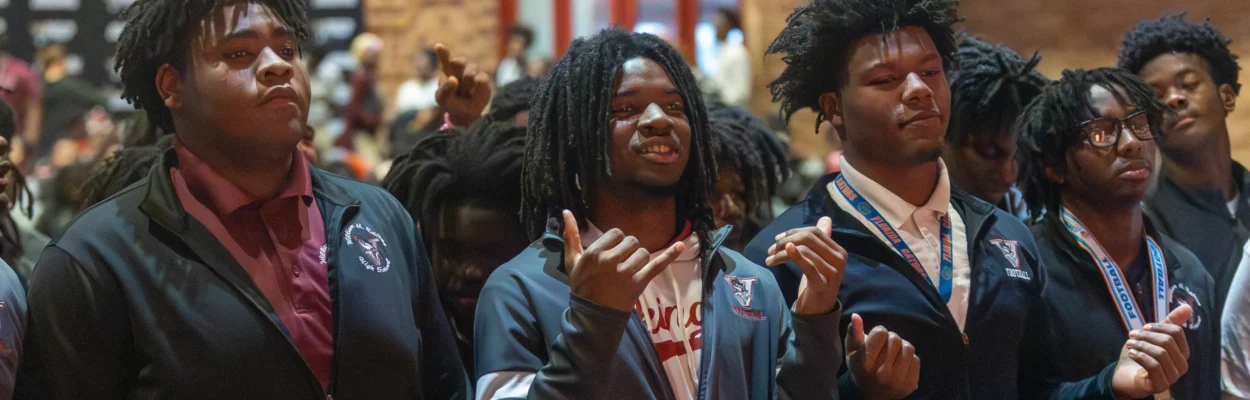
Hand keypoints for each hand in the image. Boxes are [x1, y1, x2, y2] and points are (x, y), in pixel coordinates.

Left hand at [434, 43, 492, 127]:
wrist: (466, 113)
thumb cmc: (451, 102)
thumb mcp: (442, 100)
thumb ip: (444, 90)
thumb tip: (454, 79)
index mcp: (447, 68)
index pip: (445, 57)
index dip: (443, 52)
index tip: (438, 46)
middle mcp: (460, 66)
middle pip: (458, 62)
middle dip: (457, 76)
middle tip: (456, 87)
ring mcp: (473, 70)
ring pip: (469, 74)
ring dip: (466, 87)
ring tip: (465, 94)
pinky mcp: (484, 78)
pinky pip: (480, 80)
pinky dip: (475, 90)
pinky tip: (474, 94)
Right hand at [561, 210, 683, 311]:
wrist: (592, 315)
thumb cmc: (582, 286)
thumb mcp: (572, 261)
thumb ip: (571, 235)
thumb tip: (566, 211)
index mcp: (594, 253)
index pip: (616, 233)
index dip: (616, 241)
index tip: (612, 252)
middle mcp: (610, 260)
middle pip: (631, 241)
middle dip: (628, 249)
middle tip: (621, 262)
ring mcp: (626, 273)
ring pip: (642, 252)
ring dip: (639, 258)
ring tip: (630, 270)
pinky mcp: (638, 284)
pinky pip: (657, 265)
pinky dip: (670, 255)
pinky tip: (681, 246)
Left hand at [765, 217, 844, 314]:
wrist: (819, 310)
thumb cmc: (817, 282)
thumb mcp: (819, 260)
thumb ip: (821, 240)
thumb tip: (825, 218)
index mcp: (839, 251)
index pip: (815, 232)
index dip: (794, 231)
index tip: (777, 239)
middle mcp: (839, 259)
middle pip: (809, 238)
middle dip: (786, 240)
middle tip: (770, 249)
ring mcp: (833, 273)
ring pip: (804, 250)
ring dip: (782, 253)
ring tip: (770, 259)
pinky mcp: (823, 284)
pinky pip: (808, 266)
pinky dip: (795, 256)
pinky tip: (784, 252)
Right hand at [845, 314, 919, 399]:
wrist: (872, 395)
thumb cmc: (861, 368)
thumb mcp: (852, 351)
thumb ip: (854, 334)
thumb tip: (856, 316)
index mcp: (864, 363)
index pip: (880, 332)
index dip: (879, 332)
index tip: (876, 340)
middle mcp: (881, 374)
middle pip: (895, 338)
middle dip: (891, 339)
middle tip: (885, 347)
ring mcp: (897, 381)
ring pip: (908, 348)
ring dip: (902, 347)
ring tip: (895, 353)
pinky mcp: (910, 385)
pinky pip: (916, 360)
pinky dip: (910, 359)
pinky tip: (901, 365)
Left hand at [1112, 304, 1192, 398]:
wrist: (1124, 376)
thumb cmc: (1140, 355)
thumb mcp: (1152, 336)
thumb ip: (1168, 323)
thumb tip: (1188, 307)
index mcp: (1182, 352)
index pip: (1177, 332)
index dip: (1158, 327)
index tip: (1143, 327)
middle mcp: (1181, 365)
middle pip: (1168, 342)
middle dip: (1146, 336)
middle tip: (1132, 335)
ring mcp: (1172, 377)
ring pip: (1160, 353)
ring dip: (1141, 345)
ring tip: (1129, 344)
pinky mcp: (1160, 385)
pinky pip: (1154, 366)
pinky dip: (1140, 356)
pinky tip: (1131, 353)